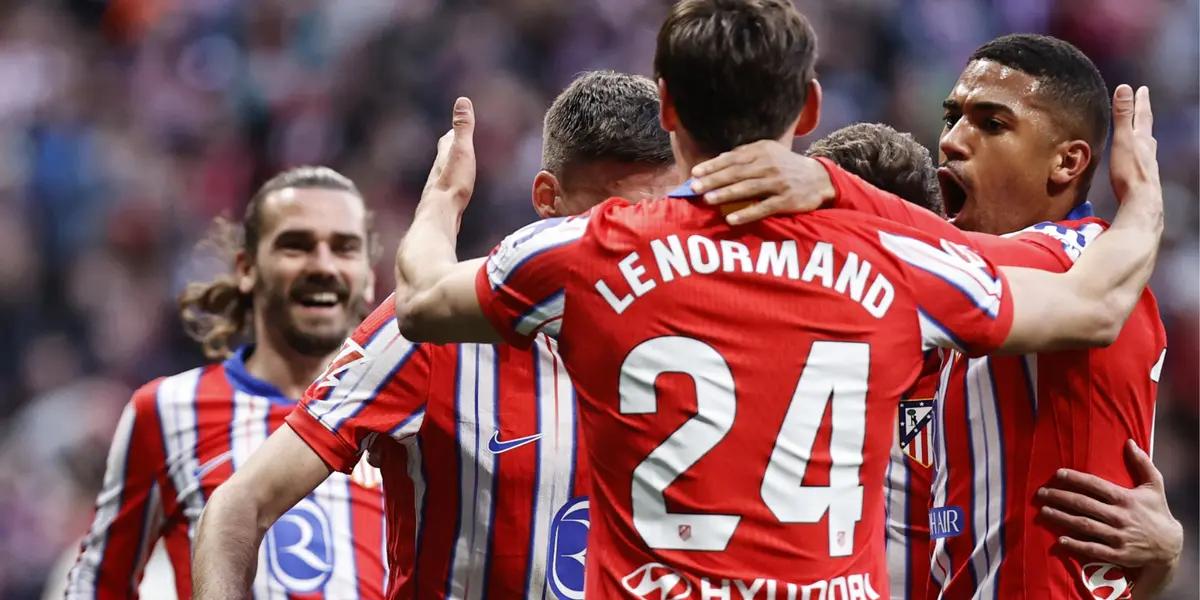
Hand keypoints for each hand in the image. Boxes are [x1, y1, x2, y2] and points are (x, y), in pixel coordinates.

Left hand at [422, 97, 476, 210]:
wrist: (440, 215)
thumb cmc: (453, 182)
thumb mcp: (461, 150)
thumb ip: (463, 128)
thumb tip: (462, 100)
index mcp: (444, 157)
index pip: (446, 140)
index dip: (452, 132)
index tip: (455, 127)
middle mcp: (438, 172)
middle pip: (443, 157)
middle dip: (448, 150)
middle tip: (452, 144)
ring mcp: (439, 189)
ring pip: (444, 176)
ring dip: (450, 170)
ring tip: (455, 170)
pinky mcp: (442, 206)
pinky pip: (448, 193)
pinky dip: (452, 189)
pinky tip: (454, 197)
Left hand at [689, 139, 834, 224]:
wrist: (819, 179)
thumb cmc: (786, 166)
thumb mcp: (768, 153)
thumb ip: (745, 155)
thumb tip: (717, 160)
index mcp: (761, 151)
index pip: (732, 158)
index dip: (713, 166)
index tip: (695, 173)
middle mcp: (769, 165)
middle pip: (737, 173)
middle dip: (714, 180)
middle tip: (694, 187)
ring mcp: (778, 183)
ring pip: (747, 188)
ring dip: (726, 194)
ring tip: (708, 200)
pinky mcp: (786, 200)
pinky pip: (763, 208)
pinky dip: (747, 213)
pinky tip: (731, 219)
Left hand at [1037, 439, 1182, 567]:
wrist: (1170, 546)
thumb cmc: (1158, 512)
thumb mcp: (1155, 486)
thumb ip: (1142, 463)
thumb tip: (1130, 442)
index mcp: (1126, 498)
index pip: (1096, 485)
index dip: (1076, 479)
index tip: (1058, 474)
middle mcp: (1120, 516)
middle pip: (1084, 504)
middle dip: (1060, 497)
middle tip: (1040, 493)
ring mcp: (1118, 536)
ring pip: (1085, 524)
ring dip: (1062, 518)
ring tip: (1044, 511)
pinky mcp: (1118, 554)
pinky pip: (1093, 548)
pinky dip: (1076, 544)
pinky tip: (1060, 539)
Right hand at [1108, 85, 1158, 202]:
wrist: (1141, 201)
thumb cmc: (1129, 172)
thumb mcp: (1123, 140)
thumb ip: (1122, 116)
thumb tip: (1125, 88)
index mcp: (1142, 139)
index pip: (1142, 116)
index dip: (1141, 102)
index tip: (1141, 89)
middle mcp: (1148, 150)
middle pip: (1146, 129)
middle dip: (1142, 117)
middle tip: (1142, 106)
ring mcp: (1148, 165)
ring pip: (1146, 145)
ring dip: (1142, 136)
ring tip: (1140, 132)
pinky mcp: (1143, 178)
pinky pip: (1142, 159)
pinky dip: (1139, 153)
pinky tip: (1137, 160)